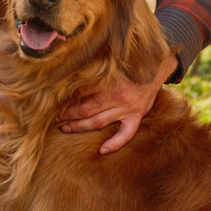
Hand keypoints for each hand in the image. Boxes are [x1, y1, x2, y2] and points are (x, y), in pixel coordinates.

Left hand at [56, 54, 177, 154]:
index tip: (54, 100)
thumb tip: (73, 65)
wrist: (156, 66)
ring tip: (65, 128)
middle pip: (85, 110)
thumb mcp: (111, 60)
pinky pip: (126, 134)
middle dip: (67, 114)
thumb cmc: (129, 63)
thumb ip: (94, 64)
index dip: (65, 97)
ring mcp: (127, 108)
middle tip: (55, 117)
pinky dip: (115, 143)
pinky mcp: (136, 116)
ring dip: (80, 127)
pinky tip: (102, 150)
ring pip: (98, 122)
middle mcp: (116, 96)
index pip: (80, 92)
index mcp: (108, 81)